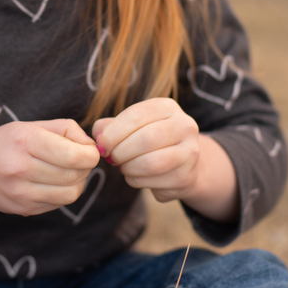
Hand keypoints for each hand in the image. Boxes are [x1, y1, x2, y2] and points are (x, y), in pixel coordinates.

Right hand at [0, 119, 99, 215]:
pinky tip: (56, 182)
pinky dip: (65, 193)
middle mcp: (21, 168)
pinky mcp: (24, 209)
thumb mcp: (32, 125)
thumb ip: (67, 130)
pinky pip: (58, 204)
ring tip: (71, 171)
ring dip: (79, 182)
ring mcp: (21, 193)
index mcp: (25, 141)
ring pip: (70, 194)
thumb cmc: (7, 142)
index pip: (72, 156)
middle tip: (81, 160)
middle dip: (86, 167)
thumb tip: (92, 147)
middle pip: (74, 175)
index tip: (90, 151)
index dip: (90, 155)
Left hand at [93, 98, 238, 222]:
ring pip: (150, 163)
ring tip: (123, 167)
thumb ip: (110, 126)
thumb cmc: (150, 141)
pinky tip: (134, 176)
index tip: (102, 144)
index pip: (135, 116)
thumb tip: (98, 135)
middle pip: (145, 139)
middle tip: (111, 158)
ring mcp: (190, 152)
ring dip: (128, 168)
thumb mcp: (131, 126)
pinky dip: (135, 180)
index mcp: (167, 107)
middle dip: (120, 152)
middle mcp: (184, 125)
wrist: (182, 165)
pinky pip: (152, 180)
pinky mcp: (186, 176)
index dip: (112, 132)